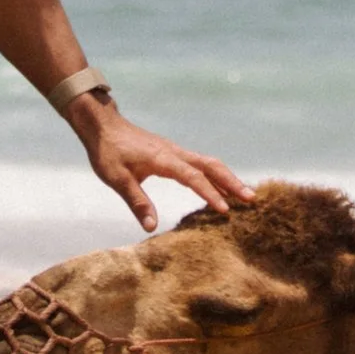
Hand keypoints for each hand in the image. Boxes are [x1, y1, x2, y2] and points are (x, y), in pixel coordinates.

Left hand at [74, 100, 251, 234]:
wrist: (103, 126)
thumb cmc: (108, 152)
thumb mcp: (116, 179)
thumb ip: (136, 202)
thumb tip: (152, 227)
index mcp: (163, 159)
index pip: (193, 178)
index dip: (210, 194)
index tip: (225, 211)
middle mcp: (175, 153)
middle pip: (211, 166)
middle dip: (232, 182)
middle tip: (251, 199)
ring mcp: (176, 151)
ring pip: (209, 163)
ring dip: (227, 178)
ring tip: (245, 195)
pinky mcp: (173, 154)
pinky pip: (201, 164)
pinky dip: (215, 175)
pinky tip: (221, 187)